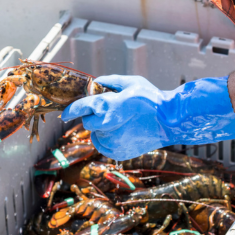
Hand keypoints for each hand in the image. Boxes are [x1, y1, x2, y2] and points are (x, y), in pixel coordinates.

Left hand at [62, 75, 234, 159]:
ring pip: (97, 135)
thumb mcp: (132, 82)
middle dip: (94, 118)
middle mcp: (106, 125)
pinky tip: (123, 132)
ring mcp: (112, 141)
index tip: (64, 114)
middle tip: (110, 113)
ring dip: (102, 129)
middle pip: (88, 123)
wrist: (170, 122)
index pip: (80, 108)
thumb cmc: (152, 99)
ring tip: (122, 123)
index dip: (71, 110)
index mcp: (107, 106)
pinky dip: (108, 140)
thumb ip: (110, 81)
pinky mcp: (118, 153)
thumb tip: (96, 83)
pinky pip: (104, 146)